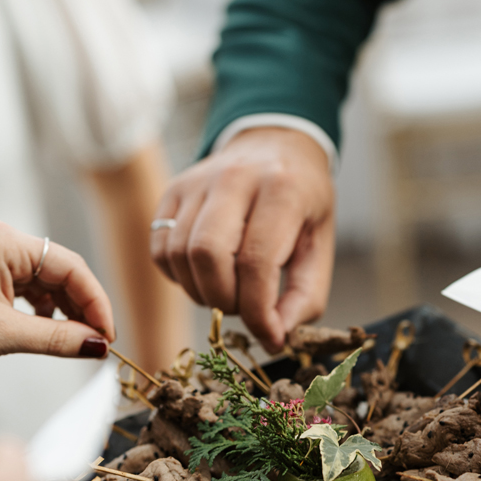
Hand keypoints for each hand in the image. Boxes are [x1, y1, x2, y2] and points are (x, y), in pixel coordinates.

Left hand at [0, 220, 114, 370]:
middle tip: (98, 344)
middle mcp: (0, 241)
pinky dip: (43, 312)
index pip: (70, 266)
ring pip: (45, 282)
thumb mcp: (3, 335)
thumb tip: (96, 346)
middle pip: (60, 272)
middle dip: (81, 308)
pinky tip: (52, 331)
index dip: (95, 302)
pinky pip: (27, 289)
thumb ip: (56, 338)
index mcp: (4, 241)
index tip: (108, 335)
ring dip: (64, 312)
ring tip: (78, 342)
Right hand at [150, 127, 334, 351]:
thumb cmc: (301, 201)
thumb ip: (305, 294)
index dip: (258, 311)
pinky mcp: (171, 191)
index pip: (256, 261)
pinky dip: (178, 276)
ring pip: (178, 254)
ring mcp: (195, 182)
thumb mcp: (320, 244)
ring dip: (200, 291)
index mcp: (281, 188)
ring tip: (225, 292)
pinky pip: (160, 249)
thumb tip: (274, 336)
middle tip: (243, 308)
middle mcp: (233, 178)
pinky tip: (203, 275)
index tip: (269, 336)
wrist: (274, 144)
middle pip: (207, 255)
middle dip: (223, 299)